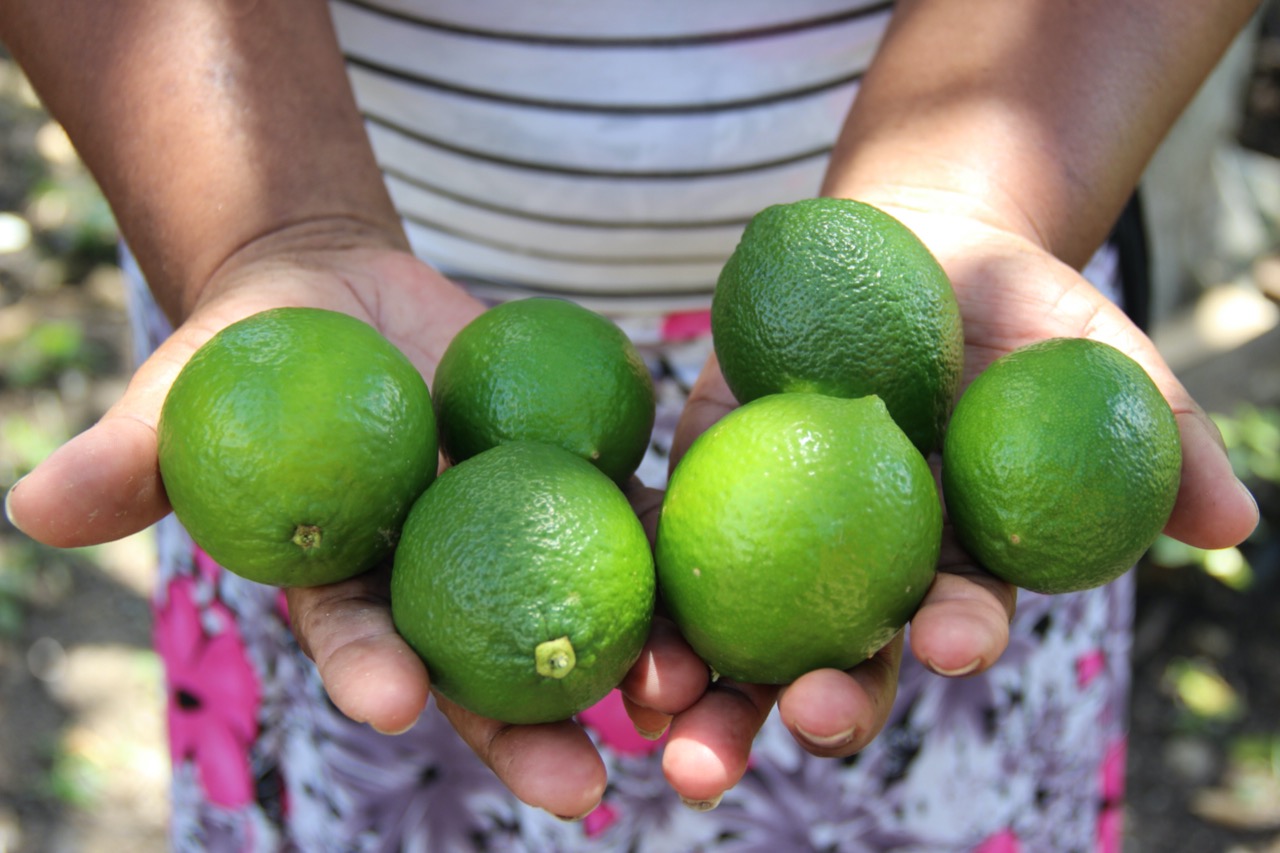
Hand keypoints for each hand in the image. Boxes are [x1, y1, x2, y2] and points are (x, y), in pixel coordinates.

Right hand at [1, 227, 707, 819]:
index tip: (393, 703)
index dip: (370, 671)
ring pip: (573, 611)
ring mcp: (513, 534)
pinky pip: (630, 517)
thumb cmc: (252, 349)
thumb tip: (29, 506)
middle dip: (524, 733)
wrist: (344, 298)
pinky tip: (714, 595)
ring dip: (628, 668)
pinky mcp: (576, 479)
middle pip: (483, 667)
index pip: (355, 640)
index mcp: (345, 582)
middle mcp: (437, 579)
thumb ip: (132, 452)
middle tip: (580, 792)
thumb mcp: (188, 387)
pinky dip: (668, 552)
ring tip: (675, 713)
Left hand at [642, 195, 1260, 802]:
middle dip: (815, 705)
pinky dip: (649, 584)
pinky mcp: (708, 484)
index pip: (956, 618)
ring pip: (740, 632)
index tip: (954, 641)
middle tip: (797, 720)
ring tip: (669, 719)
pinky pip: (671, 542)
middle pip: (838, 659)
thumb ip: (1158, 437)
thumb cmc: (1016, 306)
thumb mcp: (1097, 353)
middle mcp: (860, 571)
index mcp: (953, 561)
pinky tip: (624, 624)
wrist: (910, 247)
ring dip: (707, 687)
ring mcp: (776, 535)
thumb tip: (1232, 527)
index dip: (957, 636)